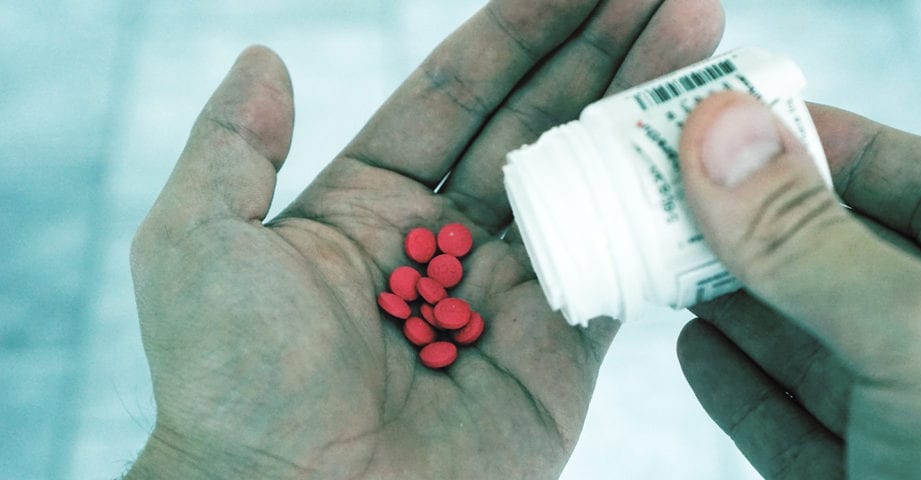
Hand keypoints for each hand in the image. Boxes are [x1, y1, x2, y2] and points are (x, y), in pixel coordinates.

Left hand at [126, 1, 723, 477]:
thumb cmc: (233, 384)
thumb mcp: (199, 244)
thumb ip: (234, 147)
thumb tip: (263, 58)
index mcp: (371, 203)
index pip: (459, 92)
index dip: (520, 30)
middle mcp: (446, 238)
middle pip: (538, 123)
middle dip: (602, 52)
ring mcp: (509, 292)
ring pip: (587, 182)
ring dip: (641, 110)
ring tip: (698, 36)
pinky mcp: (558, 349)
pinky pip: (619, 264)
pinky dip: (659, 208)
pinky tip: (698, 147)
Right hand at [675, 92, 920, 477]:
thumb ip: (812, 240)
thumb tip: (722, 137)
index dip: (845, 149)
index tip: (753, 125)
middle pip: (855, 263)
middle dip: (766, 226)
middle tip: (684, 187)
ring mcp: (920, 430)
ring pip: (814, 345)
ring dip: (739, 300)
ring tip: (671, 255)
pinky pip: (791, 424)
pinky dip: (738, 384)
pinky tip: (697, 346)